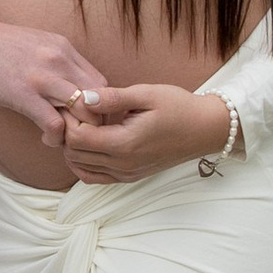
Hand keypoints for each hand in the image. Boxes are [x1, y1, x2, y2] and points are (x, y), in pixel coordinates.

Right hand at [0, 3, 112, 144]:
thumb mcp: (34, 45)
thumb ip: (54, 63)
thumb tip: (64, 86)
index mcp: (64, 50)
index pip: (103, 84)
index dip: (99, 108)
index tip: (85, 121)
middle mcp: (60, 61)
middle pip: (100, 100)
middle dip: (95, 124)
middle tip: (80, 136)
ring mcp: (43, 77)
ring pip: (84, 112)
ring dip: (78, 134)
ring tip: (65, 140)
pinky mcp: (23, 93)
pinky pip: (54, 123)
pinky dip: (56, 137)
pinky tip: (45, 138)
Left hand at [58, 83, 234, 183]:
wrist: (205, 129)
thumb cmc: (179, 107)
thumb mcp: (146, 94)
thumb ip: (112, 98)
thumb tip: (82, 98)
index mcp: (125, 144)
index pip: (76, 138)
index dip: (68, 119)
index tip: (74, 101)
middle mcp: (123, 165)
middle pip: (74, 154)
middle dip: (67, 131)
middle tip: (75, 110)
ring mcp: (126, 175)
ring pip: (80, 167)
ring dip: (74, 146)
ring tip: (83, 123)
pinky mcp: (129, 177)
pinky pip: (94, 177)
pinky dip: (83, 162)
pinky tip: (88, 143)